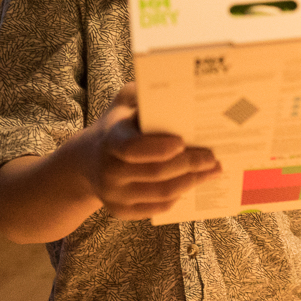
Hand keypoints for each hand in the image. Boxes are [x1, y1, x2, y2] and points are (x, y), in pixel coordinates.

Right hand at [82, 83, 220, 220]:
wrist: (87, 161)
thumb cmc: (116, 125)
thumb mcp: (123, 104)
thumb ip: (143, 95)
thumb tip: (174, 88)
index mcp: (110, 141)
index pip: (133, 148)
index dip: (159, 148)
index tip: (183, 142)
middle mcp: (109, 171)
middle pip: (156, 173)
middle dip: (189, 165)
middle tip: (213, 157)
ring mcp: (114, 195)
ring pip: (161, 194)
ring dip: (191, 182)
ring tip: (212, 171)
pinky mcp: (121, 212)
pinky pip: (158, 208)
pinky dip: (179, 196)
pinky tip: (194, 182)